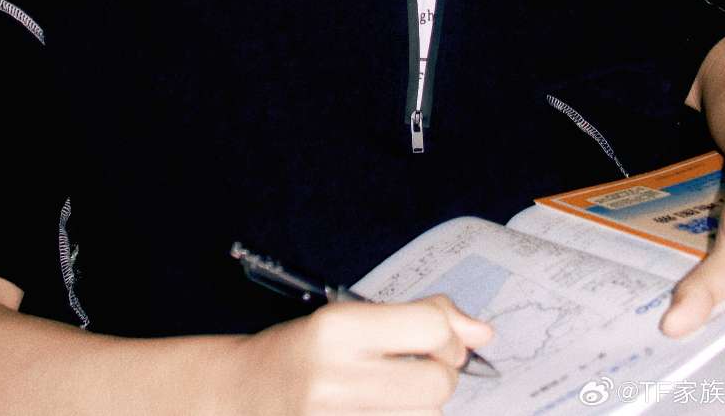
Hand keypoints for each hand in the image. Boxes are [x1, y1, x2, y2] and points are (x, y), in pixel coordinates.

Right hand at [221, 294, 492, 413]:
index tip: (440, 340)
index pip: (429, 327)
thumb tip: (483, 332)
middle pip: (437, 385)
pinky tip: (381, 410)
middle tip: (418, 371)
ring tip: (390, 396)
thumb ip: (417, 317)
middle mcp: (334, 378)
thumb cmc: (300, 353)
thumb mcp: (347, 317)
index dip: (449, 334)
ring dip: (422, 408)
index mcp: (336, 329)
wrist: (241, 397)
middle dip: (441, 376)